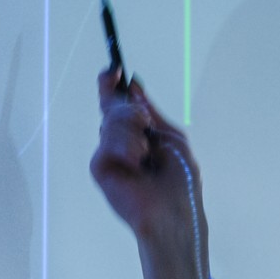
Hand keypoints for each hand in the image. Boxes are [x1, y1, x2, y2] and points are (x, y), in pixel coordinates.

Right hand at [88, 71, 200, 241]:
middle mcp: (119, 143)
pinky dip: (125, 148)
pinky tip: (137, 164)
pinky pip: (105, 142)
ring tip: (146, 153)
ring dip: (131, 130)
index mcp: (137, 134)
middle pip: (110, 106)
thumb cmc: (180, 180)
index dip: (111, 84)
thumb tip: (133, 84)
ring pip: (109, 120)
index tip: (116, 68)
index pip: (116, 103)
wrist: (174, 210)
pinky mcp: (99, 167)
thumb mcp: (170, 136)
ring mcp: (108, 154)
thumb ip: (149, 110)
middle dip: (129, 110)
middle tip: (144, 121)